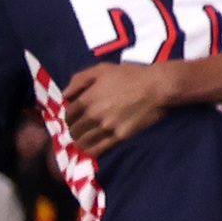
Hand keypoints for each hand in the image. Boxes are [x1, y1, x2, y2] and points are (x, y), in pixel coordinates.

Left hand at [57, 61, 181, 151]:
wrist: (157, 87)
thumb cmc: (130, 75)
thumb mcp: (102, 69)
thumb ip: (79, 80)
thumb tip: (64, 95)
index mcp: (86, 99)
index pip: (68, 115)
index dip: (69, 118)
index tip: (74, 118)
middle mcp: (93, 115)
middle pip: (74, 130)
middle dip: (74, 131)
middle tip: (79, 130)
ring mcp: (107, 127)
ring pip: (85, 141)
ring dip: (81, 142)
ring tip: (84, 141)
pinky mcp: (121, 136)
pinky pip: (101, 148)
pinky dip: (93, 151)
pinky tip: (92, 149)